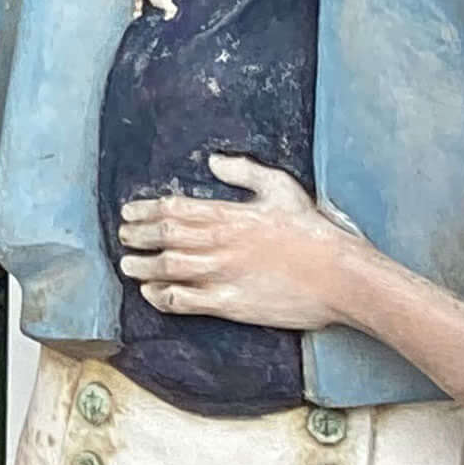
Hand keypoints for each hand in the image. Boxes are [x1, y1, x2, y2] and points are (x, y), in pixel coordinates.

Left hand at [118, 154, 367, 329]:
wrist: (339, 276)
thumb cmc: (313, 232)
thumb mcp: (282, 188)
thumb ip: (245, 171)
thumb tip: (213, 160)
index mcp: (229, 213)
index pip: (173, 208)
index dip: (145, 210)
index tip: (129, 212)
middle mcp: (219, 243)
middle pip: (163, 236)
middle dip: (136, 235)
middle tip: (123, 236)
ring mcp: (222, 274)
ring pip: (167, 267)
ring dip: (141, 266)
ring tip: (128, 265)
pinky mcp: (229, 303)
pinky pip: (184, 300)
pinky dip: (162, 296)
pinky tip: (152, 293)